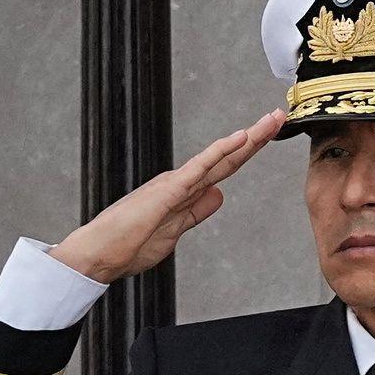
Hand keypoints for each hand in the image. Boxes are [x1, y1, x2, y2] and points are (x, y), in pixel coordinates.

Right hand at [47, 113, 285, 284]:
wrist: (96, 257)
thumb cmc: (127, 247)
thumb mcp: (174, 231)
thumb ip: (196, 212)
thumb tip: (217, 196)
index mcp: (183, 193)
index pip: (224, 169)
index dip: (247, 152)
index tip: (268, 136)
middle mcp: (181, 183)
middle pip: (227, 158)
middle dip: (255, 138)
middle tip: (278, 117)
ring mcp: (175, 185)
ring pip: (219, 157)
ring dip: (247, 138)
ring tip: (271, 120)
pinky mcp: (167, 191)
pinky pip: (199, 167)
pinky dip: (220, 151)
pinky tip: (240, 137)